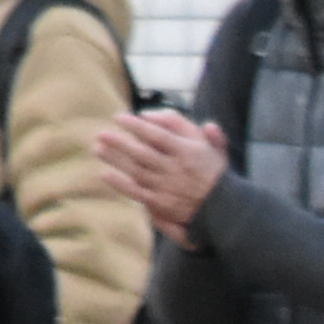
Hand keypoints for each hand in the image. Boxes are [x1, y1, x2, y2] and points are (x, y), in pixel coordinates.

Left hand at [96, 109, 232, 247]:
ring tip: (98, 148)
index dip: (136, 126)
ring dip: (115, 160)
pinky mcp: (161, 204)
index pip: (158, 135)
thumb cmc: (214, 173)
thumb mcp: (210, 143)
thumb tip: (152, 115)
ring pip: (136, 171)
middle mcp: (176, 169)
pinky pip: (137, 192)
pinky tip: (104, 174)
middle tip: (102, 133)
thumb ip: (184, 125)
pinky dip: (120, 183)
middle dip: (120, 143)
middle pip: (142, 153)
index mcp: (188, 151)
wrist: (225, 209)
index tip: (119, 118)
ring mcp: (167, 187)